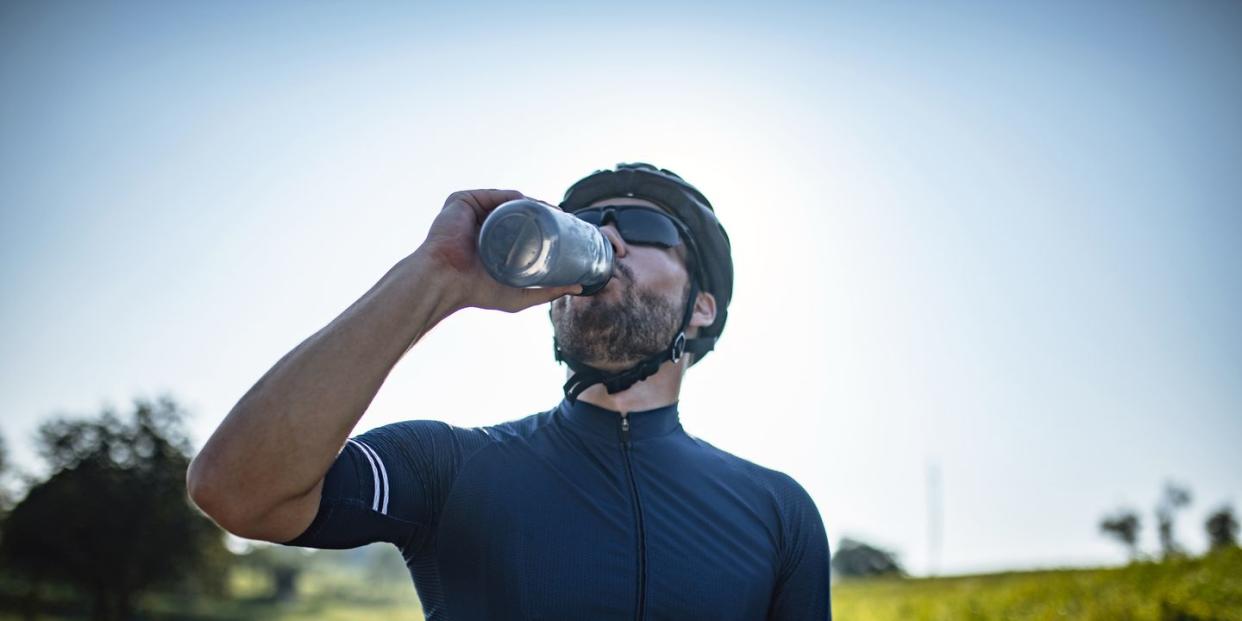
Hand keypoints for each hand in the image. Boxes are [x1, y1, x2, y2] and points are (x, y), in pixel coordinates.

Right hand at [416, 189, 582, 312]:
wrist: (444, 281)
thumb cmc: (475, 291)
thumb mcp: (519, 295)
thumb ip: (547, 292)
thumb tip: (581, 287)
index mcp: (491, 240)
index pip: (523, 226)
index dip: (546, 225)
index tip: (568, 229)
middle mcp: (482, 223)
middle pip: (518, 211)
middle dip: (543, 212)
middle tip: (566, 220)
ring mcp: (472, 211)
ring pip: (509, 202)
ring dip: (533, 202)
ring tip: (555, 212)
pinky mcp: (462, 201)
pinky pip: (493, 195)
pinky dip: (513, 196)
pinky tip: (532, 203)